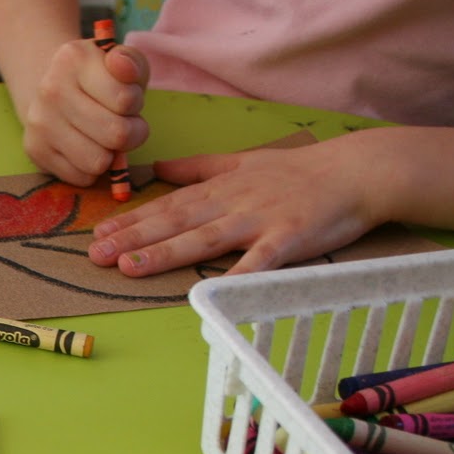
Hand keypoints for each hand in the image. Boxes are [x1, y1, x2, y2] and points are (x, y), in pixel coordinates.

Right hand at [21, 39, 149, 185]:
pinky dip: (91, 169)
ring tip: (103, 135)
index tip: (125, 98)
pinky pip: (81, 178)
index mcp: (74, 59)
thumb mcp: (123, 61)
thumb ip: (131, 62)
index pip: (125, 100)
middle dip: (131, 133)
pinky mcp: (35, 150)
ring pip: (98, 162)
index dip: (135, 104)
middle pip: (116, 134)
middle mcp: (50, 89)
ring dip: (110, 154)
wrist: (53, 88)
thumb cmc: (100, 78)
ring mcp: (39, 122)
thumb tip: (121, 65)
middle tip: (122, 122)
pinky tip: (86, 148)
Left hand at [88, 133, 390, 275]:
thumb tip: (157, 169)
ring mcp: (259, 219)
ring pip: (204, 238)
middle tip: (95, 255)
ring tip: (129, 267)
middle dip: (133, 238)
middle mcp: (232, 201)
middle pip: (175, 221)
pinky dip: (234, 275)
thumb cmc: (300, 171)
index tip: (98, 234)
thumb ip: (198, 168)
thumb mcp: (243, 161)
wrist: (358, 171)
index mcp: (221, 187)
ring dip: (164, 253)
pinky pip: (259, 261)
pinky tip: (208, 292)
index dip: (131, 220)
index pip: (167, 205)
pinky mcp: (289, 238)